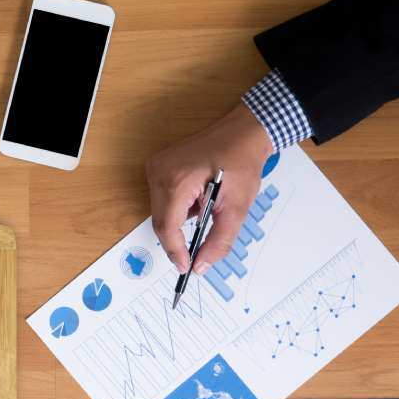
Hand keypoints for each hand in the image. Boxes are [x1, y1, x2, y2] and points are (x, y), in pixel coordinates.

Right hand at [145, 103, 274, 274]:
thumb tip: (201, 266)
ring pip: (159, 212)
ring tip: (205, 213)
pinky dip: (177, 208)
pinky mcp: (156, 166)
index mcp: (177, 182)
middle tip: (194, 253)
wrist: (243, 131)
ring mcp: (155, 167)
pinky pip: (160, 199)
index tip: (186, 267)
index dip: (175, 251)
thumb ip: (219, 240)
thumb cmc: (242, 161)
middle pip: (160, 221)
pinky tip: (197, 200)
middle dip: (177, 239)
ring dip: (178, 222)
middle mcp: (159, 173)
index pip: (167, 227)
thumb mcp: (237, 207)